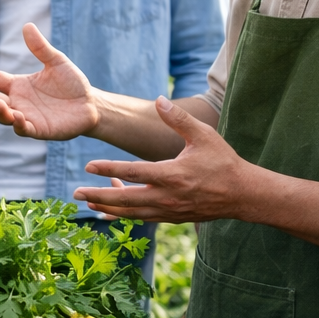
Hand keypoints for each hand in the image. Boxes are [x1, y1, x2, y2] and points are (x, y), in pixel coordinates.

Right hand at [0, 23, 100, 140]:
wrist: (90, 103)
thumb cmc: (72, 83)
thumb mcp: (56, 61)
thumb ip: (40, 48)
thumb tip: (27, 25)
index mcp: (18, 85)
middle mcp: (18, 102)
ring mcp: (27, 117)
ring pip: (5, 117)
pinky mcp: (39, 129)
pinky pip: (24, 129)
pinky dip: (19, 125)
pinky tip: (18, 117)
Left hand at [74, 97, 253, 222]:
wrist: (243, 195)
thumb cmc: (223, 162)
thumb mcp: (203, 136)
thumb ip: (178, 119)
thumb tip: (159, 99)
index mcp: (172, 175)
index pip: (133, 172)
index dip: (109, 169)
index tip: (88, 165)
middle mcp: (167, 196)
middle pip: (125, 200)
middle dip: (98, 196)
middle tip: (75, 193)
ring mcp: (168, 210)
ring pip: (131, 213)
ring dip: (108, 207)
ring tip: (88, 202)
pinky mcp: (172, 218)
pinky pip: (142, 218)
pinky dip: (124, 215)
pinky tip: (110, 211)